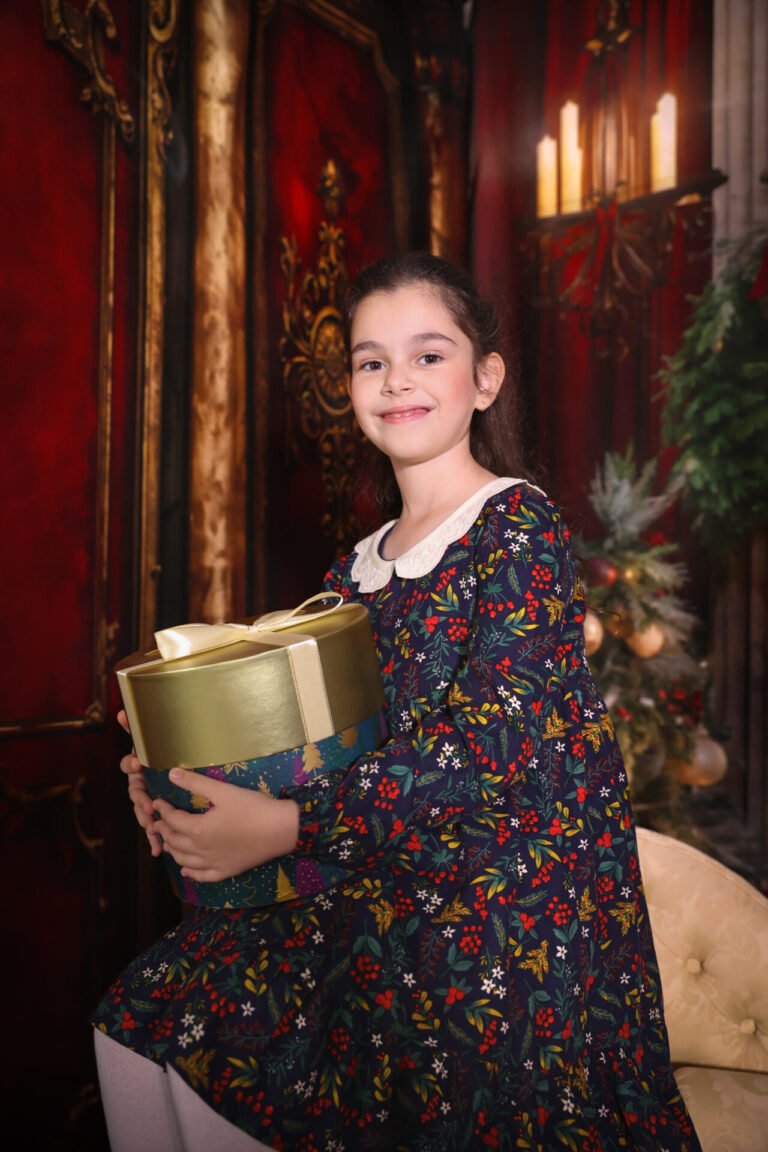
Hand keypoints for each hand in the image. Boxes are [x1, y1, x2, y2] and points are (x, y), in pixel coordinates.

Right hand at [117, 709, 162, 857]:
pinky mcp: (158, 814)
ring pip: (143, 812)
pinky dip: (154, 838)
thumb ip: (139, 728)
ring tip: (153, 827)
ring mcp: (148, 800)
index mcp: (139, 766)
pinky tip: (157, 849)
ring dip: (146, 821)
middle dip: (140, 800)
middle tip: (148, 804)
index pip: (128, 764)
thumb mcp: (157, 741)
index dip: (131, 763)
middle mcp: (140, 784)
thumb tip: (121, 712)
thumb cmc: (167, 754)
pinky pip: (154, 827)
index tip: (138, 763)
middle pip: (135, 793)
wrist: (183, 769)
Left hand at [152, 770, 299, 882]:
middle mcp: (201, 850)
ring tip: (167, 843)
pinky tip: (186, 870)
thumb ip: (196, 783)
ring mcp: (213, 863)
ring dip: (173, 851)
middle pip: (175, 841)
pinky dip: (190, 873)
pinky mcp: (226, 871)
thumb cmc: (252, 807)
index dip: (163, 810)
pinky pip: (203, 876)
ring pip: (184, 861)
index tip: (158, 802)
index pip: (173, 820)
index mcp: (198, 829)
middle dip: (164, 830)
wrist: (280, 830)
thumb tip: (171, 774)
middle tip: (158, 822)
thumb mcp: (223, 791)